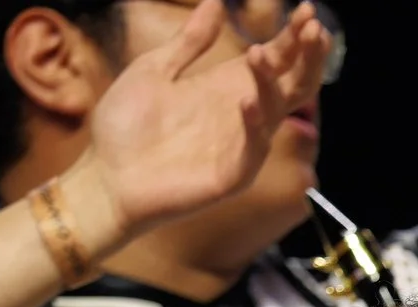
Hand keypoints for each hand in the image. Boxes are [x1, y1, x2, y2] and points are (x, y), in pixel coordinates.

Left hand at [64, 0, 332, 248]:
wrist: (104, 178)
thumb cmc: (126, 127)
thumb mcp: (155, 69)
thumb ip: (190, 41)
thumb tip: (216, 1)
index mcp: (229, 87)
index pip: (276, 59)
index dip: (294, 37)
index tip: (306, 10)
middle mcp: (243, 116)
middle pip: (292, 85)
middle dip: (307, 57)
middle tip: (313, 27)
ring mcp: (240, 147)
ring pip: (276, 112)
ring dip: (271, 82)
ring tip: (259, 53)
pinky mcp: (230, 177)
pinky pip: (252, 151)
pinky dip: (253, 127)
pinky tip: (246, 102)